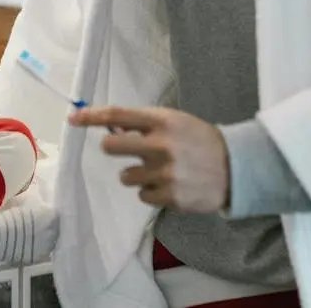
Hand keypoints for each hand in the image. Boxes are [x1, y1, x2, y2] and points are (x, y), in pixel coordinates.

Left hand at [69, 106, 229, 213]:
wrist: (237, 167)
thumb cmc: (200, 141)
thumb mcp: (176, 122)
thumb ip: (145, 125)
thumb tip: (110, 130)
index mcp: (162, 121)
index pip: (117, 115)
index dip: (91, 117)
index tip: (73, 118)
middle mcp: (160, 145)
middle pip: (110, 147)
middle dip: (112, 148)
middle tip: (125, 149)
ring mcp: (165, 172)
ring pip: (125, 176)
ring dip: (136, 174)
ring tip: (160, 171)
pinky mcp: (170, 196)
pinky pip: (142, 195)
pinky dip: (152, 191)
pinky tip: (170, 185)